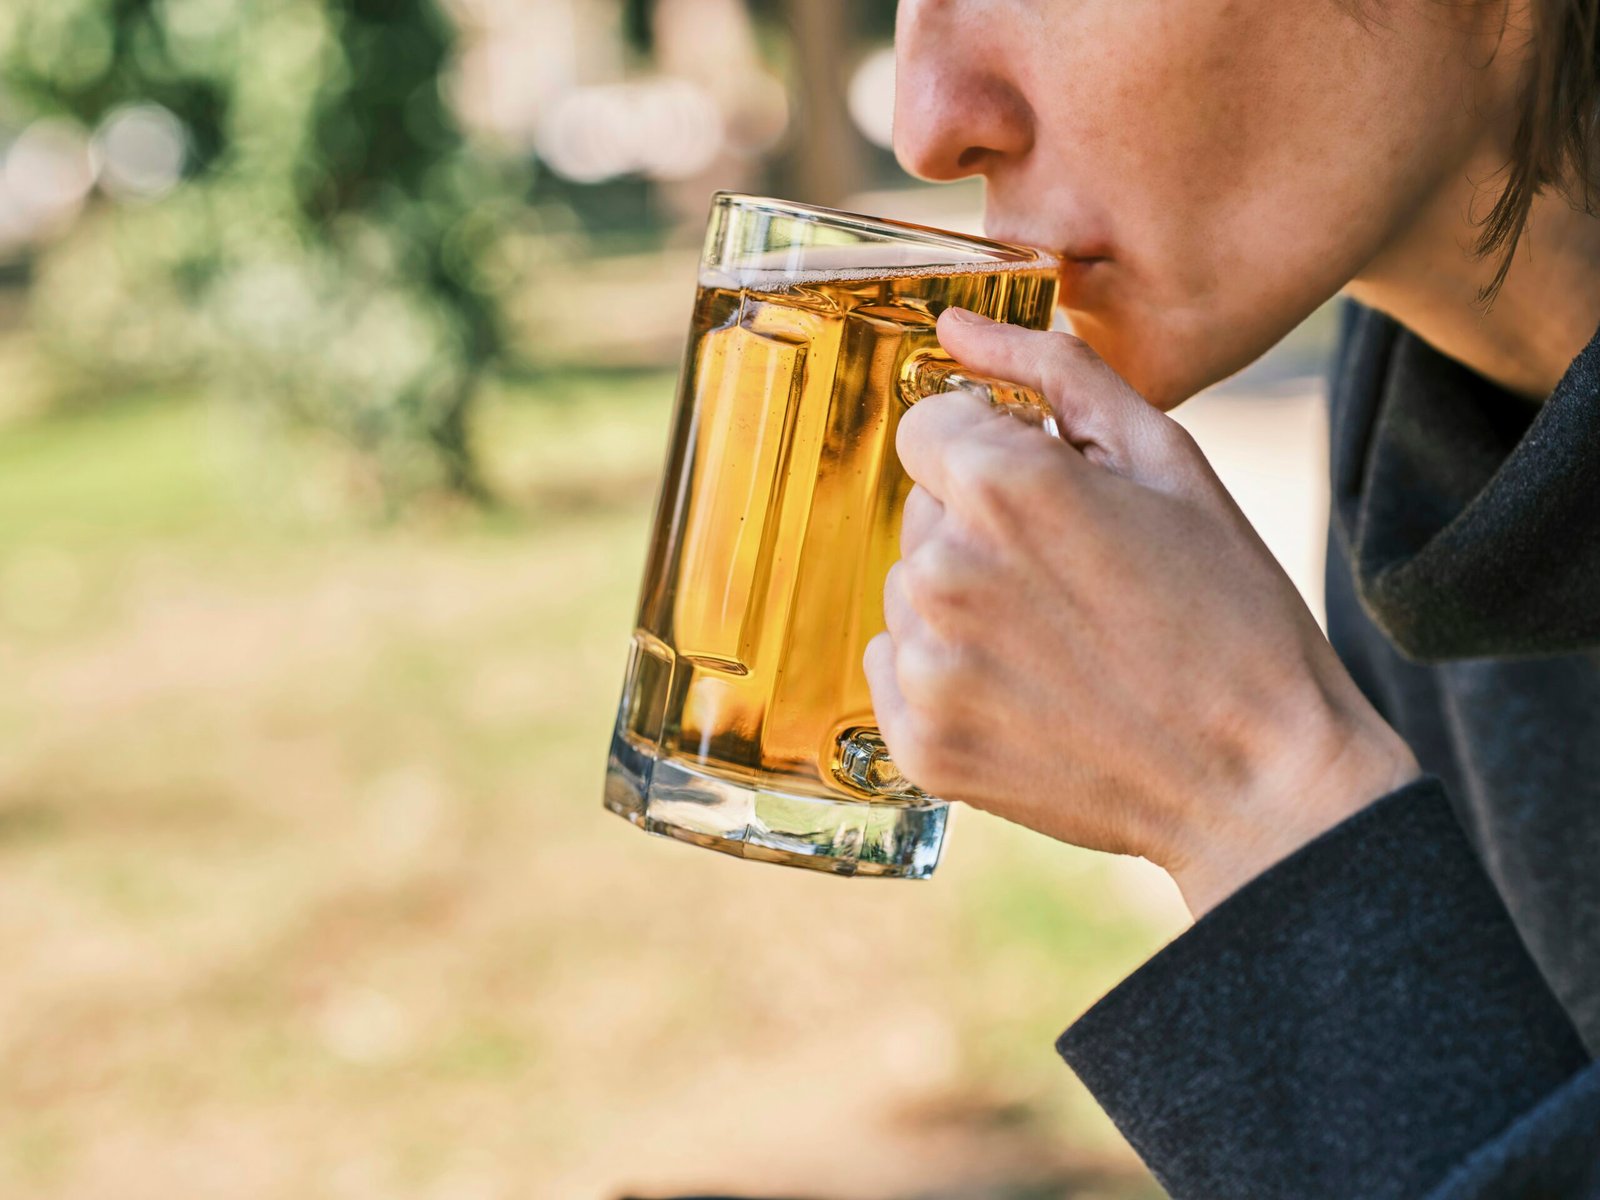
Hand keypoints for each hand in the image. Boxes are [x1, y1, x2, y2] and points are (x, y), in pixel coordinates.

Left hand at [864, 309, 1418, 915]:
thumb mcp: (1167, 460)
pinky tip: (1030, 695)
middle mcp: (943, 573)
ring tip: (1062, 646)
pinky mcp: (922, 745)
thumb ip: (1055, 374)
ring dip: (964, 606)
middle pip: (922, 514)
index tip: (1049, 497)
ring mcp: (927, 668)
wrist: (1262, 781)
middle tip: (1078, 583)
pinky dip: (949, 679)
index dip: (992, 454)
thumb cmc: (1231, 611)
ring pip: (910, 595)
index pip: (928, 428)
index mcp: (1001, 487)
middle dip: (981, 530)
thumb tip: (955, 327)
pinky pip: (897, 672)